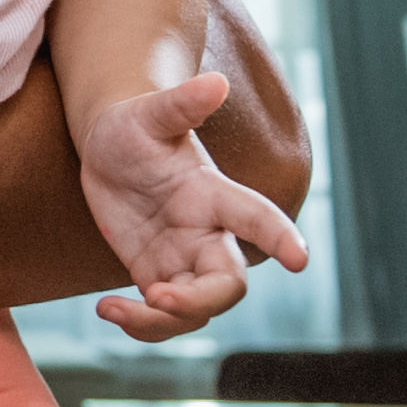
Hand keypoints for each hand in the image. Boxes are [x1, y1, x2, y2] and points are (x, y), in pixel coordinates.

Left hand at [78, 70, 311, 343]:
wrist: (110, 147)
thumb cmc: (135, 125)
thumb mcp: (149, 114)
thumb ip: (181, 104)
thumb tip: (215, 82)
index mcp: (212, 194)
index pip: (255, 216)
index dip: (279, 236)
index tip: (300, 259)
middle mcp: (207, 233)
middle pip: (229, 283)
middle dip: (201, 300)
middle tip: (157, 297)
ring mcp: (183, 259)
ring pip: (197, 310)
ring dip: (163, 321)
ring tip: (113, 308)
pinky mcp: (157, 275)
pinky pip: (163, 317)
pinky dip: (141, 325)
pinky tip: (106, 310)